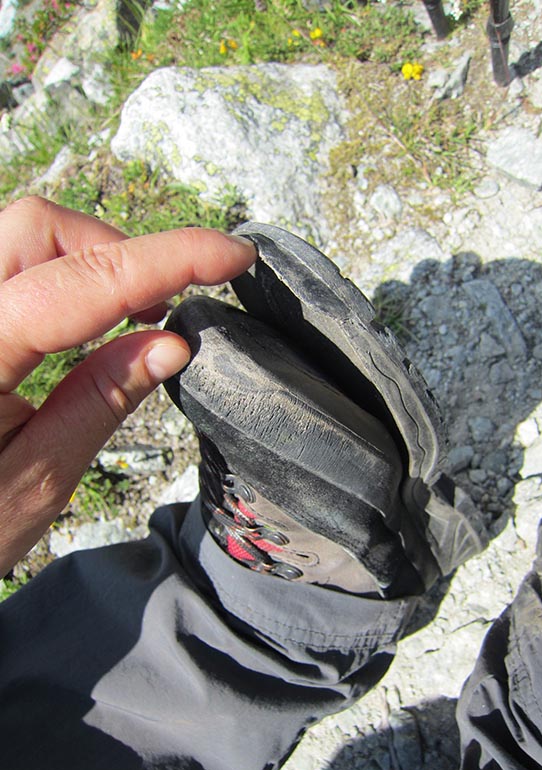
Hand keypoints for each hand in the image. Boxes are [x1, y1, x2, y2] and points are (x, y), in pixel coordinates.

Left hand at [0, 197, 255, 576]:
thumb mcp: (37, 482)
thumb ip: (101, 402)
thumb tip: (171, 344)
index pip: (80, 283)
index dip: (167, 260)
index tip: (231, 254)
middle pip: (37, 227)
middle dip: (117, 254)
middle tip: (164, 308)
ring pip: (21, 236)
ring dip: (89, 261)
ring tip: (130, 317)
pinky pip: (10, 269)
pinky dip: (60, 278)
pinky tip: (84, 322)